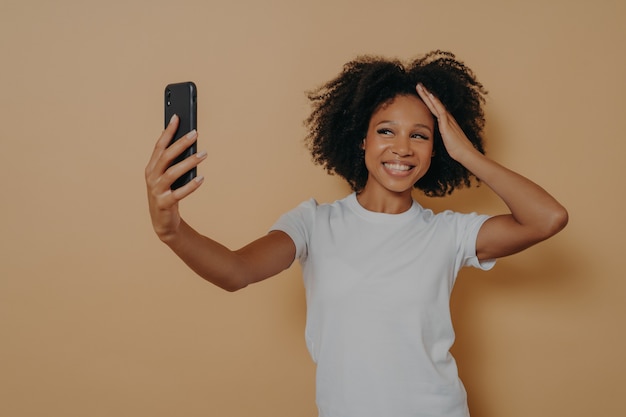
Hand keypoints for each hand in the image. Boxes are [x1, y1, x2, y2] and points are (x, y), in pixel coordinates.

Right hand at [145, 115, 206, 240]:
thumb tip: (189, 142)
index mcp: (151, 167)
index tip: (177, 117)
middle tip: (195, 134)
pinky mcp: (164, 203)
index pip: (159, 146)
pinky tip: (201, 178)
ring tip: (204, 155)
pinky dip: (190, 186)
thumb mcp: (169, 176)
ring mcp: (156, 191)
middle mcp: (151, 177)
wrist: (163, 222)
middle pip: (166, 156)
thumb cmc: (168, 193)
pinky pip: (178, 193)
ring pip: (172, 173)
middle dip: (180, 143)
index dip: (168, 131)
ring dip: (189, 162)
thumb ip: (174, 162)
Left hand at [416, 83, 476, 160]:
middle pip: (434, 103)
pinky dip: (436, 103)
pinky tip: (431, 96)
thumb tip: (434, 136)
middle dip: (426, 93)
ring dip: (428, 95)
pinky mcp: (447, 126)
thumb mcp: (445, 140)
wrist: (465, 154)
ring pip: (436, 104)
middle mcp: (447, 118)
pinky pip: (441, 112)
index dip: (427, 100)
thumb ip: (440, 135)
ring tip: (421, 86)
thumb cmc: (456, 149)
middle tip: (418, 84)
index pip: (434, 107)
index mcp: (446, 121)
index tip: (420, 92)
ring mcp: (448, 120)